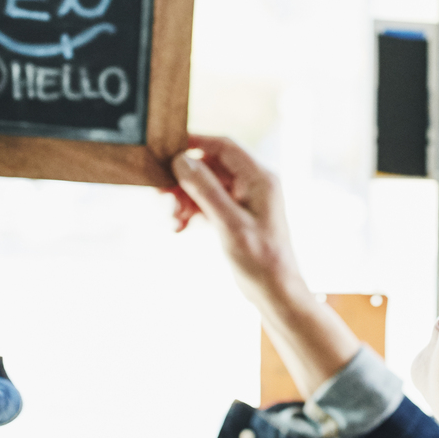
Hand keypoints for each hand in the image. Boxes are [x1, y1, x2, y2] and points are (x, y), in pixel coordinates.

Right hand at [168, 134, 359, 394]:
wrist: (276, 294)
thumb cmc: (260, 260)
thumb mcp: (229, 224)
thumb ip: (205, 190)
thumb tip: (181, 160)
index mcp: (260, 178)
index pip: (223, 146)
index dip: (195, 143)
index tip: (167, 151)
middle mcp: (253, 184)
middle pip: (210, 167)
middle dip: (184, 181)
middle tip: (162, 197)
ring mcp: (244, 201)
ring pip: (205, 187)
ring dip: (184, 199)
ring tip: (171, 220)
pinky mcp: (235, 218)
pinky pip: (207, 205)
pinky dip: (191, 213)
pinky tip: (178, 228)